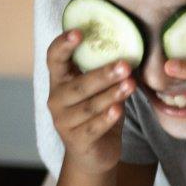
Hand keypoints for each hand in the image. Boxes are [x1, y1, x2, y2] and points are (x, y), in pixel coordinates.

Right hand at [44, 29, 136, 174]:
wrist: (95, 153)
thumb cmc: (99, 113)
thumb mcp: (101, 90)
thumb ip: (107, 74)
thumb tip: (131, 51)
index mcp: (60, 81)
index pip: (54, 59)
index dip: (63, 45)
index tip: (78, 32)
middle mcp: (56, 99)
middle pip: (78, 84)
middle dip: (103, 74)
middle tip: (125, 65)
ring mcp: (64, 121)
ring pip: (89, 106)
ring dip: (111, 95)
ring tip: (131, 85)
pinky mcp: (76, 140)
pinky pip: (93, 127)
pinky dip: (106, 118)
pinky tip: (119, 110)